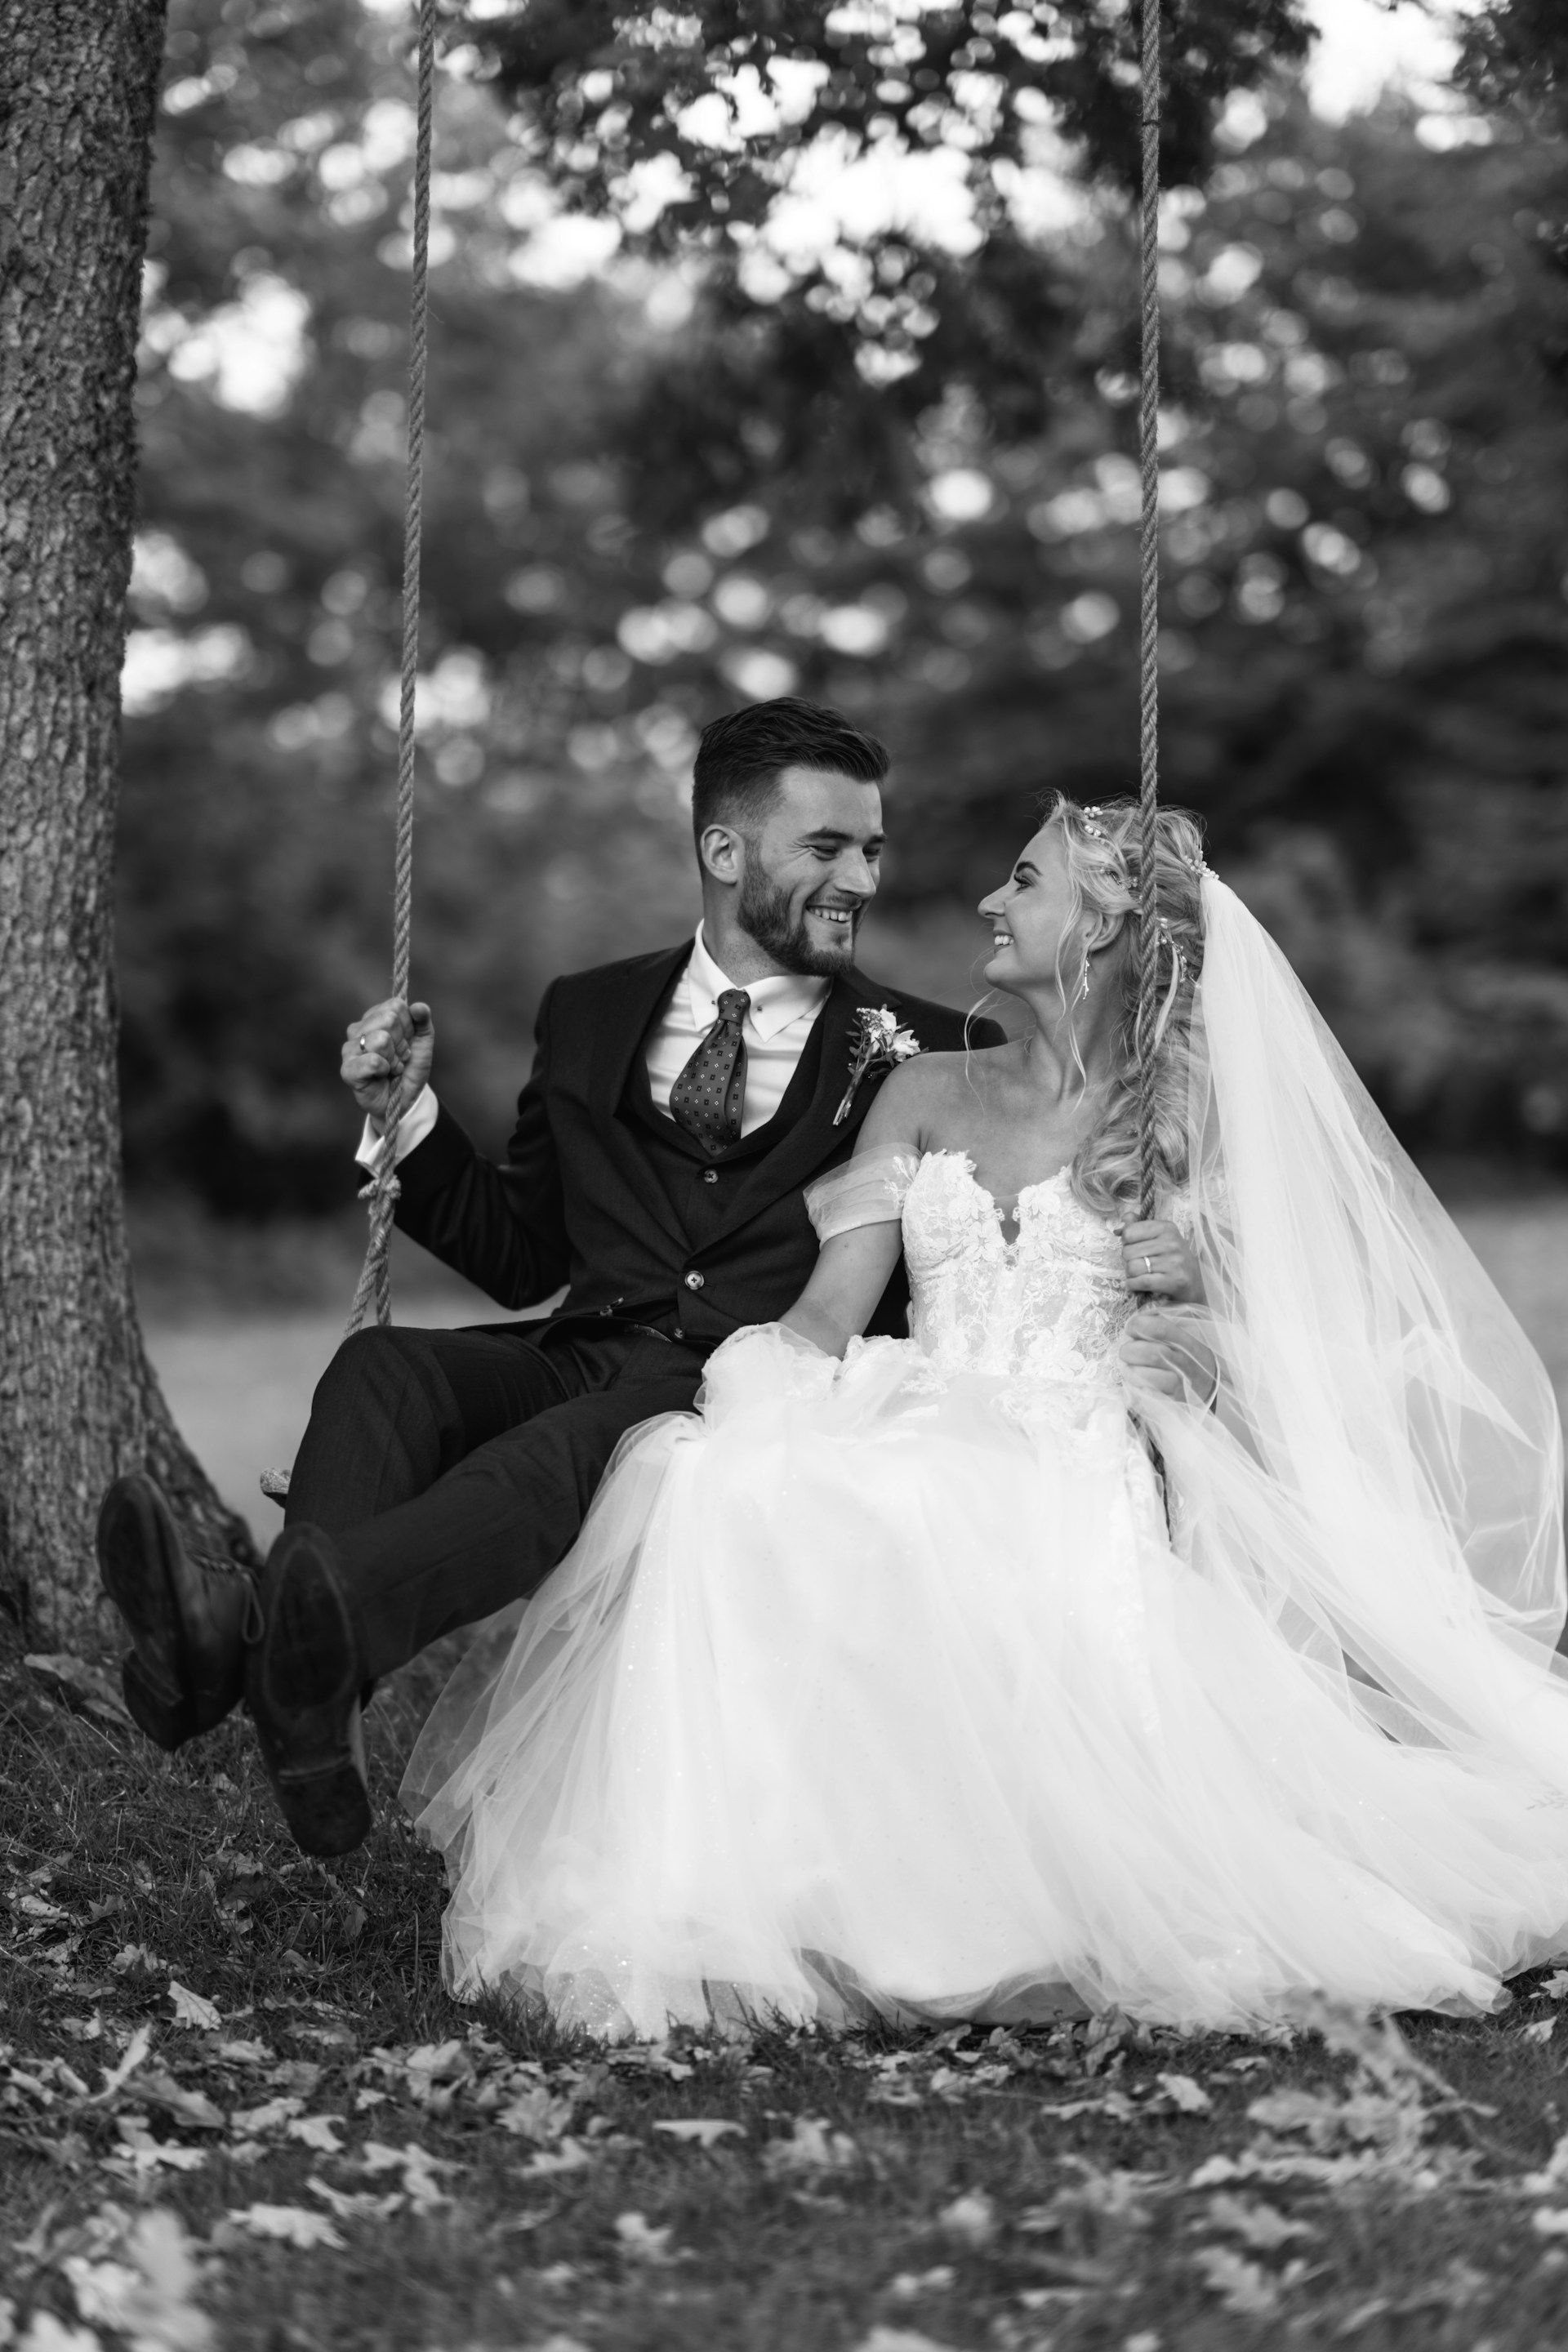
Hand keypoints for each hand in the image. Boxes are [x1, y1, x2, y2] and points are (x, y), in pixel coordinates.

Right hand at [341, 997, 433, 1127]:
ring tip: (391, 1067)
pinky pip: (373, 1061)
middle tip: (399, 1057)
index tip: (406, 1042)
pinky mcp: (348, 1069)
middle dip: (402, 1043)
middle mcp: (357, 1029)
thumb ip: (423, 1021)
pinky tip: (382, 1075)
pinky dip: (385, 1070)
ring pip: (381, 1039)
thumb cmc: (409, 1068)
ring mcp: (349, 1049)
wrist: (405, 1100)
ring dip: (395, 1059)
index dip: (409, 1026)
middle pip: (389, 1019)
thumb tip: (419, 1006)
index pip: (396, 1005)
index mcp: (374, 1017)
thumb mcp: (422, 1042)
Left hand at [1118, 1217, 1203, 1305]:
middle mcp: (1172, 1242)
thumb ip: (1135, 1227)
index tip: (1134, 1248)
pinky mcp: (1175, 1280)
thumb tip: (1117, 1227)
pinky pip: (1141, 1282)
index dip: (1126, 1243)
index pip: (1129, 1232)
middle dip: (1128, 1261)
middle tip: (1140, 1264)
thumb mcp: (1157, 1237)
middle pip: (1128, 1252)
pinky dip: (1133, 1285)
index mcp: (1166, 1228)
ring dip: (1131, 1275)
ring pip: (1132, 1268)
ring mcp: (1174, 1262)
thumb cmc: (1170, 1258)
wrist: (1193, 1282)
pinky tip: (1136, 1284)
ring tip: (1141, 1274)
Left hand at [1120, 1307, 1218, 1409]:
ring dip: (1130, 1371)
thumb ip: (1166, 1323)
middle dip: (1129, 1351)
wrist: (1207, 1388)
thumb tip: (1139, 1315)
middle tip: (1125, 1351)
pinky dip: (1137, 1389)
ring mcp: (1180, 1385)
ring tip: (1129, 1368)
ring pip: (1146, 1377)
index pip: (1160, 1328)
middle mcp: (1186, 1364)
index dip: (1138, 1325)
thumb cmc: (1188, 1357)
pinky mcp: (1172, 1403)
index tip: (1130, 1329)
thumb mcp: (1186, 1336)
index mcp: (1189, 1342)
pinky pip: (1147, 1396)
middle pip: (1151, 1353)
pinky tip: (1137, 1384)